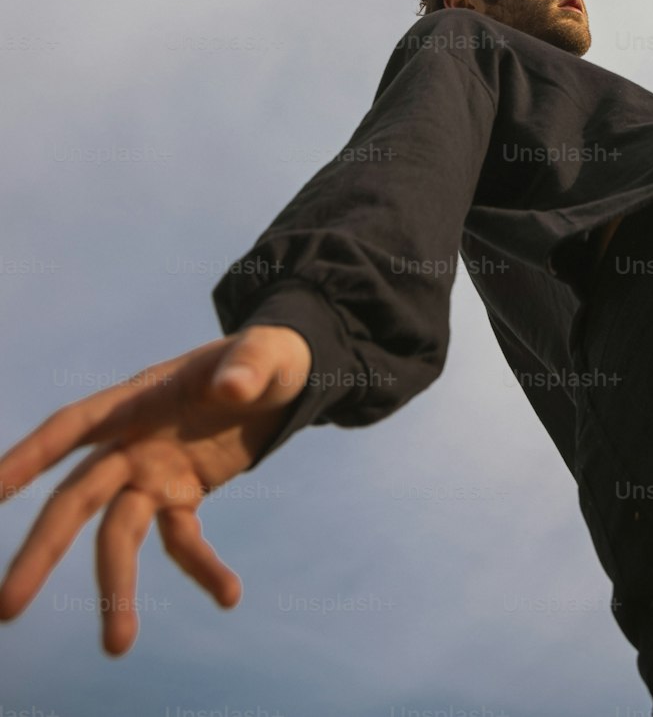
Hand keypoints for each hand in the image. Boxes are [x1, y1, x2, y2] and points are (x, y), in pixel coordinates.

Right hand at [0, 325, 312, 655]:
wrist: (279, 378)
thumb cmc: (264, 356)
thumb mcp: (267, 353)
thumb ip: (250, 364)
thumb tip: (233, 389)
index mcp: (141, 397)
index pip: (76, 425)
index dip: (33, 453)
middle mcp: (134, 440)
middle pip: (79, 496)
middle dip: (43, 548)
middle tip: (8, 607)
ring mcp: (154, 471)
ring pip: (118, 534)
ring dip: (115, 586)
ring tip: (117, 646)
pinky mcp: (183, 495)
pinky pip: (182, 542)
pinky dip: (203, 569)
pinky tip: (229, 594)